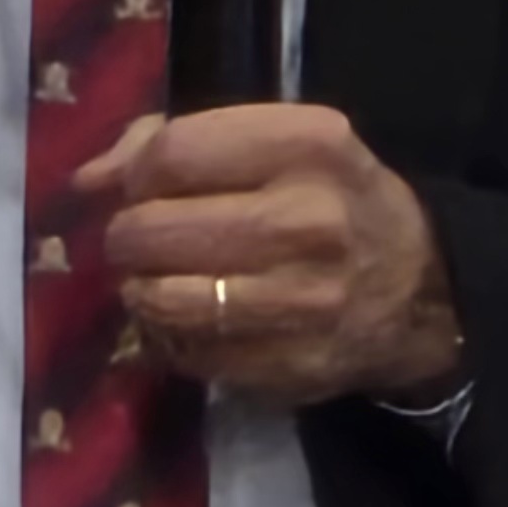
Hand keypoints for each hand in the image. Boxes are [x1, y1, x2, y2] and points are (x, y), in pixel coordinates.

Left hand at [77, 106, 465, 409]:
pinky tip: (184, 320)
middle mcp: (309, 219)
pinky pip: (185, 352)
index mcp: (308, 144)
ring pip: (160, 296)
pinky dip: (166, 337)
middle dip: (126, 236)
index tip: (138, 188)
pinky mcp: (289, 365)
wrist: (420, 290)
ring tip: (154, 279)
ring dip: (139, 289)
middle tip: (139, 240)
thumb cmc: (331, 197)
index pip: (172, 153)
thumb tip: (87, 180)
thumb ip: (177, 140)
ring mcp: (301, 300)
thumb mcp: (279, 141)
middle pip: (153, 228)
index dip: (133, 174)